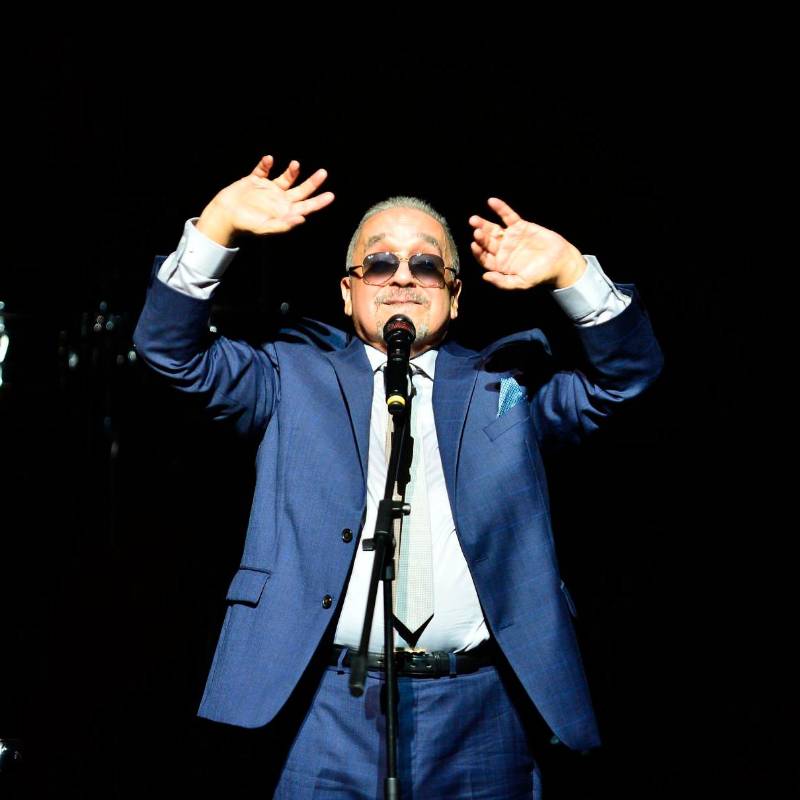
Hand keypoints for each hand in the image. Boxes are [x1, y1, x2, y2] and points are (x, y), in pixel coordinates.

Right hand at [197, 155, 334, 245]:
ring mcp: (267, 190)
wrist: (224, 216)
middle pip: (301, 191)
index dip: (318, 202)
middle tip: (323, 173)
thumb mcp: (265, 228)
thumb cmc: (245, 226)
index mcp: (284, 213)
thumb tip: (301, 219)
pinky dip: (265, 164)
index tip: (331, 196)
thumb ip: (283, 225)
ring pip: (285, 178)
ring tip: (295, 164)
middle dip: (313, 182)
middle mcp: (279, 201)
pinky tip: (268, 159)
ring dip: (292, 171)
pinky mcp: (254, 181)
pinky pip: (262, 170)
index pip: (306, 207)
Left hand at [469, 197, 585, 290]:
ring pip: (494, 229)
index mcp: (500, 265)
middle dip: (481, 236)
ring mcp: (510, 237)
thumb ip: (503, 282)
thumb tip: (485, 276)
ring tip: (474, 220)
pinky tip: (492, 202)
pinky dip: (501, 209)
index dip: (478, 252)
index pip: (484, 258)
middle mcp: (503, 251)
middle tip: (476, 230)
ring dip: (484, 224)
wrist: (560, 261)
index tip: (474, 245)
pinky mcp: (520, 226)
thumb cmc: (540, 275)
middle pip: (487, 242)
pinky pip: (508, 216)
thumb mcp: (521, 283)